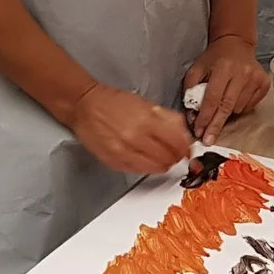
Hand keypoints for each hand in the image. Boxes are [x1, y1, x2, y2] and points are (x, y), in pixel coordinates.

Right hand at [69, 83, 193, 174]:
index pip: (177, 143)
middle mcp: (136, 139)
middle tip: (174, 153)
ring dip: (163, 164)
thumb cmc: (114, 102)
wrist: (85, 106)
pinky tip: (145, 157)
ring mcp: (124, 153)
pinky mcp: (115, 162)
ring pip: (156, 168)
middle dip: (175, 157)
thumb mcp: (146, 104)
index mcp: (147, 121)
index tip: (187, 150)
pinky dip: (147, 166)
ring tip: (160, 156)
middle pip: (169, 158)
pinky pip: (140, 171)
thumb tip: (185, 135)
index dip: (186, 149)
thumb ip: (167, 119)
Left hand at [182, 37, 267, 143]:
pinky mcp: (264, 84)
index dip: (205, 117)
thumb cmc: (214, 58)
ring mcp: (256, 78)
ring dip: (227, 114)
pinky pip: (249, 106)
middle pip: (227, 107)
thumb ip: (190, 90)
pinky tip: (235, 98)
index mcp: (224, 67)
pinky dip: (239, 108)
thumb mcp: (197, 68)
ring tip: (222, 104)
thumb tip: (192, 116)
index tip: (199, 131)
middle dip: (216, 125)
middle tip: (208, 140)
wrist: (236, 43)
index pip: (213, 98)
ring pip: (239, 109)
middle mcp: (242, 72)